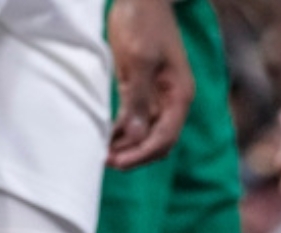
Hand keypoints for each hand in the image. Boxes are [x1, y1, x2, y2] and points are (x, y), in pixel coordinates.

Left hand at [108, 0, 193, 168]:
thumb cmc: (143, 21)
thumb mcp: (139, 59)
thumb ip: (138, 98)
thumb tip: (136, 135)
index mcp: (179, 94)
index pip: (165, 137)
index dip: (142, 154)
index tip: (119, 163)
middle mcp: (170, 100)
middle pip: (157, 141)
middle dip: (134, 155)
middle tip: (107, 161)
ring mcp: (156, 96)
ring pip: (143, 134)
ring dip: (125, 146)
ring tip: (102, 153)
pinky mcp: (139, 89)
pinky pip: (132, 120)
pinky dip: (120, 131)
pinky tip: (105, 137)